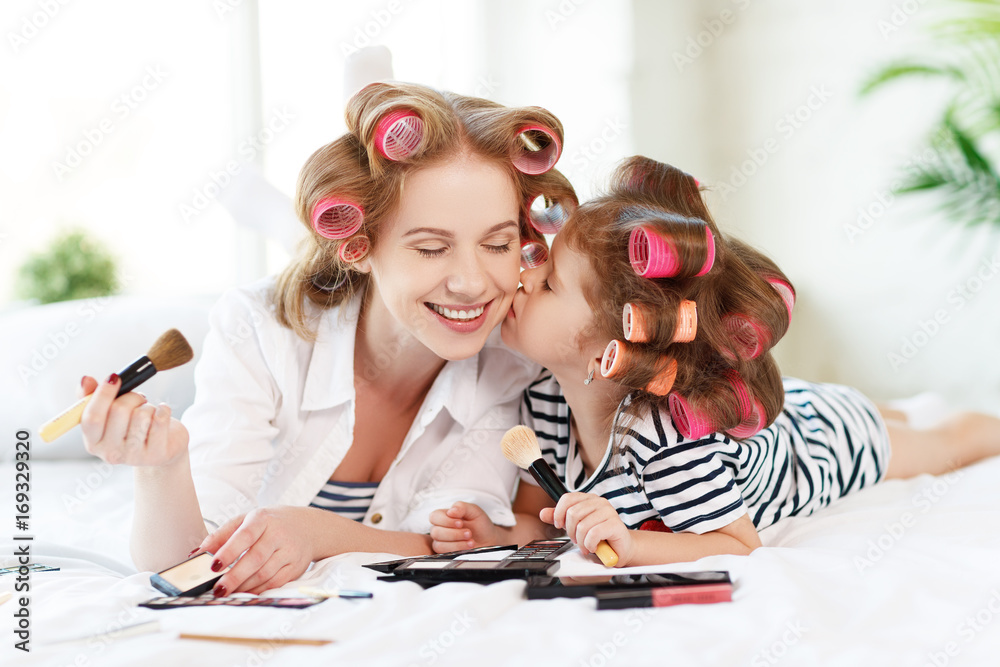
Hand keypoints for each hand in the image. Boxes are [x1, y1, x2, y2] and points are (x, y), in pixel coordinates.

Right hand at [79, 375, 188, 466]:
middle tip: (138, 400)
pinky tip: (162, 413)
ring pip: (141, 414)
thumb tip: (85, 380)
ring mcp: (134, 456)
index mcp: (93, 442)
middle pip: (118, 410)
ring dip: (148, 406)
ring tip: (149, 413)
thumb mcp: (110, 413)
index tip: (114, 378)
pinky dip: (163, 409)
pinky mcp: (157, 454)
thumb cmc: (133, 426)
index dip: (102, 394)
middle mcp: (110, 453)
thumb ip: (93, 396)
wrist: (164, 446)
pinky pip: (160, 420)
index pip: (91, 417)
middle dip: (131, 397)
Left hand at [195, 507, 317, 595]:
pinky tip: (246, 591)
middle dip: (235, 576)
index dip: (229, 551)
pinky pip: (276, 582)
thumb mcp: (246, 520)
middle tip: (218, 589)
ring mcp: (289, 551)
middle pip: (255, 558)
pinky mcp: (296, 566)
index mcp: (262, 519)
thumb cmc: (271, 523)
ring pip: (265, 573)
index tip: (213, 566)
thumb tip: (196, 553)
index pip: (244, 535)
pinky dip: (258, 590)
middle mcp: (278, 534)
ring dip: (244, 586)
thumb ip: (221, 535)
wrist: (308, 527)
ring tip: (228, 592)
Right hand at [428, 501, 500, 552]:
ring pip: (439, 544)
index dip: (445, 520)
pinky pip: (444, 553)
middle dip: (454, 533)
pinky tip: (468, 546)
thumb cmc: (480, 524)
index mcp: (445, 516)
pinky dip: (457, 549)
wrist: (489, 539)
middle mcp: (441, 528)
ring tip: (470, 540)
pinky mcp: (446, 552)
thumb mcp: (474, 511)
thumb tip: (451, 511)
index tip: (460, 522)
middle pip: (435, 532)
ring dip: (456, 542)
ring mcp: (443, 542)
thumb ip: (462, 507)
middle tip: (468, 532)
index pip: (434, 516)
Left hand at [540, 492, 633, 565]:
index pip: (567, 498)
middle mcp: (599, 501)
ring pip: (582, 526)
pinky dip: (590, 545)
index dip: (559, 513)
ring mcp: (609, 511)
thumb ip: (560, 519)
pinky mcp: (615, 524)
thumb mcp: (574, 527)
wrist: (619, 549)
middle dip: (571, 532)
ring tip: (586, 545)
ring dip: (581, 541)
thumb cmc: (598, 537)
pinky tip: (594, 547)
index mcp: (588, 499)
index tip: (560, 526)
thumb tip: (543, 513)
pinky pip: (593, 534)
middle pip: (573, 513)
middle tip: (576, 540)